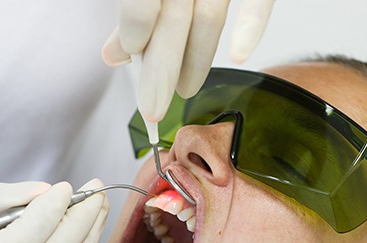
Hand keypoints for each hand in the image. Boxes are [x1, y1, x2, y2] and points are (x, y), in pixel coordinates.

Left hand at [103, 0, 274, 120]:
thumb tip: (113, 54)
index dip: (136, 30)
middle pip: (174, 19)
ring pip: (210, 16)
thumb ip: (133, 4)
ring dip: (197, 60)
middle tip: (154, 107)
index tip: (131, 58)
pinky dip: (253, 24)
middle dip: (162, 70)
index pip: (144, 1)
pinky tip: (239, 55)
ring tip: (185, 91)